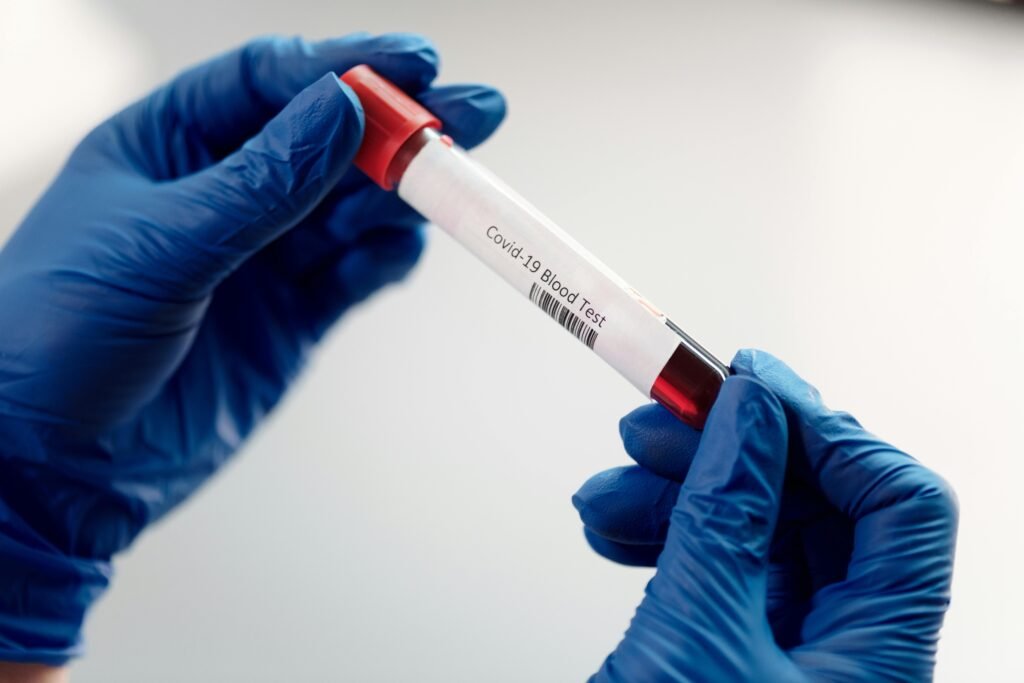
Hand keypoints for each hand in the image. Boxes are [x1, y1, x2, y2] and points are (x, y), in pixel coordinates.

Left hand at [0, 33, 504, 664]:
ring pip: (351, 209)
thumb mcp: (157, 247)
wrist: (51, 472)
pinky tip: (401, 251)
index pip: (269, 81)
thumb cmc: (56, 339)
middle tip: (474, 116)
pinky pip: (354, 275)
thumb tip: (342, 111)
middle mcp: (220, 194)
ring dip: (399, 199)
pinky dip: (384, 260)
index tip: (417, 64)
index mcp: (166, 146)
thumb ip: (259, 184)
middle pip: (328, 140)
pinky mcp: (289, 321)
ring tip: (441, 197)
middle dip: (400, 128)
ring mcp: (260, 259)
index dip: (346, 67)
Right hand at [573, 350, 957, 681]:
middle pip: (816, 511)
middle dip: (727, 458)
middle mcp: (848, 657)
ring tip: (608, 493)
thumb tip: (753, 410)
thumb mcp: (697, 641)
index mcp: (879, 661)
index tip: (743, 388)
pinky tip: (613, 531)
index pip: (898, 506)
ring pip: (753, 537)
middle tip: (655, 426)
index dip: (823, 432)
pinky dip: (662, 540)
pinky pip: (714, 573)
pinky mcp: (734, 659)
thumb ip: (727, 515)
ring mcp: (789, 659)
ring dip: (677, 498)